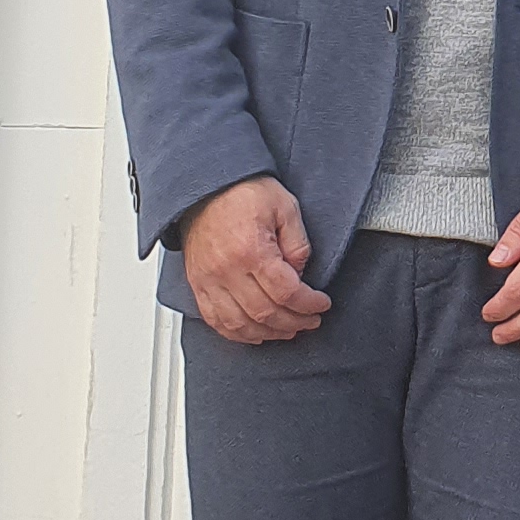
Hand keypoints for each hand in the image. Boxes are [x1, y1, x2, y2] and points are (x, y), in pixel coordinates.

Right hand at [187, 175, 332, 344]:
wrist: (206, 186)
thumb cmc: (244, 192)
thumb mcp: (285, 207)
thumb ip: (298, 244)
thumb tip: (300, 275)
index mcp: (252, 250)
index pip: (287, 292)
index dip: (309, 304)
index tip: (322, 304)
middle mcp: (227, 270)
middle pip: (265, 313)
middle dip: (295, 321)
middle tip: (311, 320)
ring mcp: (209, 280)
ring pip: (240, 324)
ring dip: (269, 333)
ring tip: (289, 329)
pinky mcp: (198, 284)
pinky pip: (215, 320)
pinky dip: (237, 333)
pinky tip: (255, 333)